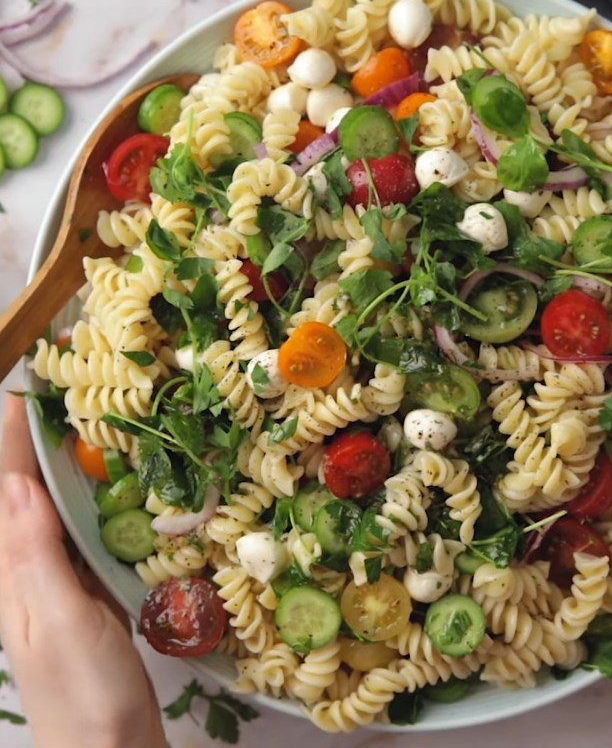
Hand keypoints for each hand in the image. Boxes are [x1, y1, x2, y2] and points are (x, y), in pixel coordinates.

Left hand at [0, 395, 166, 747]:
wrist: (107, 744)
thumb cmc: (83, 690)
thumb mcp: (58, 620)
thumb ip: (35, 554)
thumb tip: (18, 483)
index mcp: (7, 572)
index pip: (5, 489)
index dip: (11, 436)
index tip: (31, 387)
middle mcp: (23, 567)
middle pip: (21, 490)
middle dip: (33, 439)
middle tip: (64, 391)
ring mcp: (52, 576)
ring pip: (51, 504)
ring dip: (63, 460)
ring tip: (87, 420)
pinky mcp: (82, 584)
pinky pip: (80, 527)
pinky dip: (92, 495)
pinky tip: (114, 481)